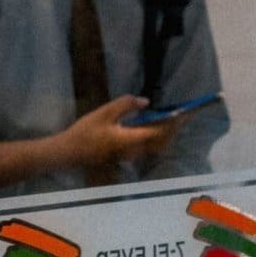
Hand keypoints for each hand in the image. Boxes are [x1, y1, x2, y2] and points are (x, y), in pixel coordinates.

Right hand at [60, 95, 178, 168]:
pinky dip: (156, 136)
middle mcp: (135, 150)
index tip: (184, 112)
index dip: (174, 122)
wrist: (70, 152)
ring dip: (166, 133)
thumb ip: (126, 105)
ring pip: (156, 145)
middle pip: (162, 141)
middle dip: (174, 128)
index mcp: (132, 139)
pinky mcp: (126, 155)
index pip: (160, 131)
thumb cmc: (86, 132)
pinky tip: (152, 125)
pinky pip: (148, 146)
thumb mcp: (104, 113)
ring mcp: (131, 155)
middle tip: (183, 115)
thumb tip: (145, 101)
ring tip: (170, 118)